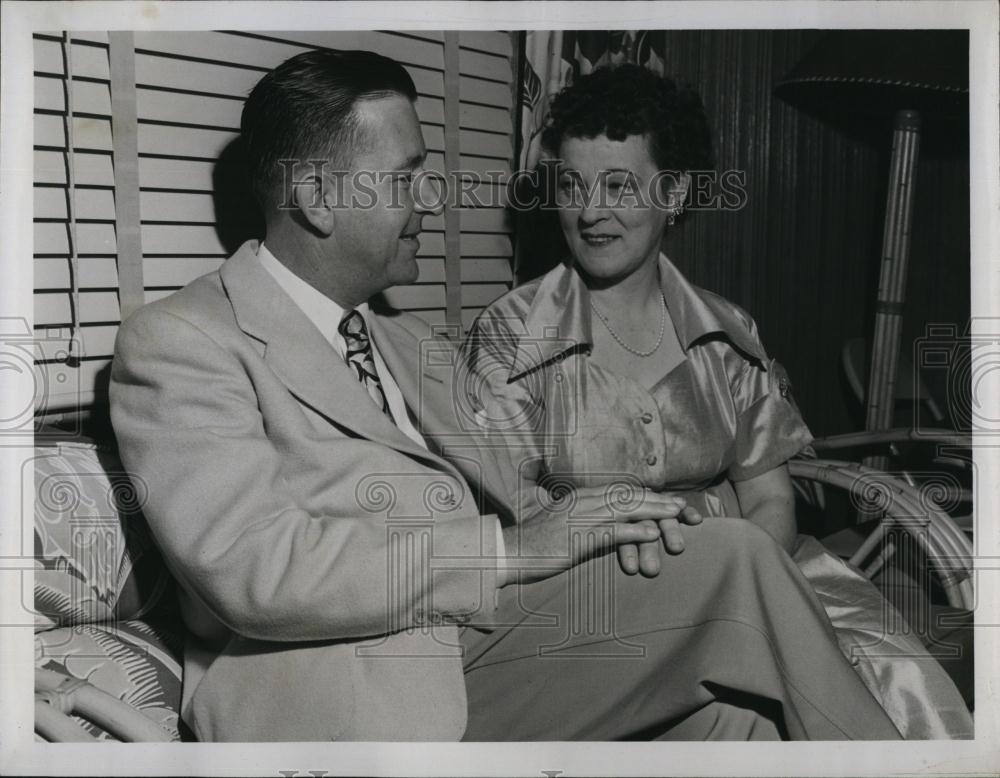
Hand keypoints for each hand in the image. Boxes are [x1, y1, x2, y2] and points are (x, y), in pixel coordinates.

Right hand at [500, 486, 693, 585]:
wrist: (510, 553)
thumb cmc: (536, 545)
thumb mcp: (564, 527)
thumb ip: (586, 522)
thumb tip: (608, 528)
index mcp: (579, 498)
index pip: (620, 492)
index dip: (646, 495)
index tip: (668, 501)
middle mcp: (581, 502)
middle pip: (627, 496)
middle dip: (657, 500)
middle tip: (682, 506)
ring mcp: (579, 518)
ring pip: (624, 509)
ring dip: (653, 510)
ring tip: (676, 515)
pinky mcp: (576, 537)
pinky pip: (611, 531)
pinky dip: (634, 531)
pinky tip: (652, 533)